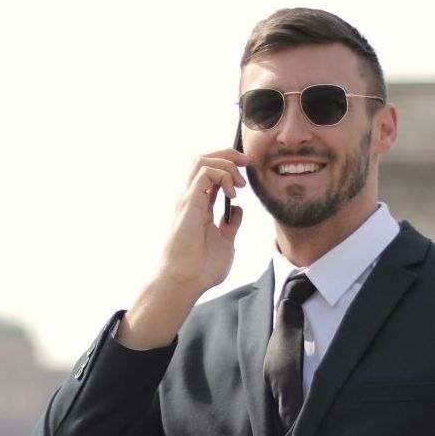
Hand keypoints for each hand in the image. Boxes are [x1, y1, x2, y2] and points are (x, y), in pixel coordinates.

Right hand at [120, 149, 247, 348]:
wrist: (187, 281)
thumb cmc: (202, 268)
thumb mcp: (225, 242)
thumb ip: (231, 225)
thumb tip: (238, 210)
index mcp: (199, 206)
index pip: (210, 174)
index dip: (229, 166)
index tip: (247, 172)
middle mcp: (192, 198)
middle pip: (204, 160)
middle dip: (227, 154)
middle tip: (247, 163)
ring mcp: (189, 199)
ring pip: (202, 160)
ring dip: (226, 164)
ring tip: (239, 183)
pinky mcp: (190, 202)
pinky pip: (205, 172)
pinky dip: (222, 175)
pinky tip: (232, 193)